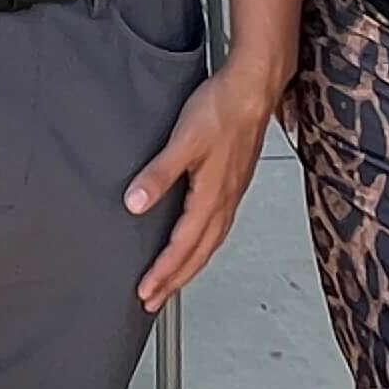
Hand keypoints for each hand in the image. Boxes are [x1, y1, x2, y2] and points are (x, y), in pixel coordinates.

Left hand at [126, 67, 280, 310]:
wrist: (253, 88)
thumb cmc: (221, 110)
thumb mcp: (183, 140)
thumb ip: (159, 174)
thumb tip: (135, 204)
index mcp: (211, 197)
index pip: (183, 247)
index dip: (164, 273)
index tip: (146, 292)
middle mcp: (224, 201)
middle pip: (199, 254)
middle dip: (175, 280)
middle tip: (154, 301)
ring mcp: (231, 193)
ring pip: (210, 243)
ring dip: (190, 266)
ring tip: (173, 281)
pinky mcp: (233, 182)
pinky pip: (218, 227)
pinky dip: (204, 245)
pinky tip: (198, 242)